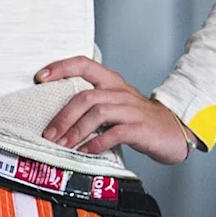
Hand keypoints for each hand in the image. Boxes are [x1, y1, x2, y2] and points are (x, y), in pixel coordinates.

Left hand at [34, 57, 195, 165]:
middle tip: (49, 134)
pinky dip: (96, 143)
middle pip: (86, 96)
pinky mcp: (139, 128)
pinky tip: (84, 152)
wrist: (175, 130)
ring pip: (98, 113)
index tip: (40, 77)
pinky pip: (114, 133)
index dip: (61, 67)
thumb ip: (91, 105)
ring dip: (76, 130)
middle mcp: (120, 92)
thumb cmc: (139, 119)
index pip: (84, 64)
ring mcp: (131, 110)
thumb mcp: (115, 105)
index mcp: (112, 82)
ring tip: (62, 145)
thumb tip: (56, 118)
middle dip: (63, 116)